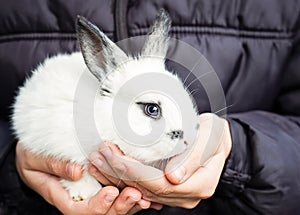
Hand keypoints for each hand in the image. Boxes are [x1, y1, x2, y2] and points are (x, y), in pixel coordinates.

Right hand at [15, 143, 153, 213]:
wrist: (35, 152)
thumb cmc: (32, 155)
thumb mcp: (35, 158)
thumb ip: (53, 165)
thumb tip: (77, 171)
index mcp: (60, 195)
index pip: (79, 210)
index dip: (96, 205)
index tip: (110, 193)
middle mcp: (77, 198)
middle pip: (100, 213)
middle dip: (118, 207)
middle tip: (134, 195)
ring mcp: (89, 193)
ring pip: (110, 207)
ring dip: (128, 203)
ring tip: (143, 195)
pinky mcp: (98, 185)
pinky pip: (115, 194)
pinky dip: (130, 194)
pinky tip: (145, 192)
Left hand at [89, 113, 231, 208]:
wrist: (216, 139)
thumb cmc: (214, 134)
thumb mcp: (210, 137)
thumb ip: (194, 157)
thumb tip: (174, 177)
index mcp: (200, 184)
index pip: (161, 184)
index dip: (136, 172)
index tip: (116, 158)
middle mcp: (187, 195)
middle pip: (147, 189)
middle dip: (120, 173)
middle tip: (100, 155)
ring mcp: (177, 195)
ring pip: (141, 191)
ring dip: (116, 176)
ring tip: (97, 160)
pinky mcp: (167, 190)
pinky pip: (142, 188)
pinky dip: (123, 178)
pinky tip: (106, 168)